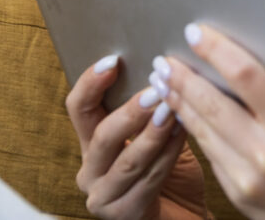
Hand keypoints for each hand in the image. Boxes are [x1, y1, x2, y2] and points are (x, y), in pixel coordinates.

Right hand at [65, 55, 206, 218]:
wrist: (184, 216)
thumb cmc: (172, 171)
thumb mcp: (160, 132)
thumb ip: (155, 107)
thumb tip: (169, 66)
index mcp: (93, 144)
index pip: (79, 108)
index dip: (91, 83)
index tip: (113, 60)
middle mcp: (90, 169)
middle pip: (101, 134)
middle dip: (130, 110)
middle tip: (156, 90)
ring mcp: (103, 196)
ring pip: (126, 160)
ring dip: (152, 133)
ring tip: (171, 111)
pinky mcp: (123, 214)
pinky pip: (148, 179)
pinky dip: (168, 155)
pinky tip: (183, 136)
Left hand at [156, 24, 264, 219]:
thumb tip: (242, 75)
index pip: (247, 77)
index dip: (217, 51)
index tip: (196, 32)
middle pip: (212, 104)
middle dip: (184, 78)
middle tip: (166, 59)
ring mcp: (246, 179)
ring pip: (202, 130)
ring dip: (181, 103)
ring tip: (164, 82)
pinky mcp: (237, 194)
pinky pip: (211, 154)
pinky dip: (196, 130)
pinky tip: (185, 113)